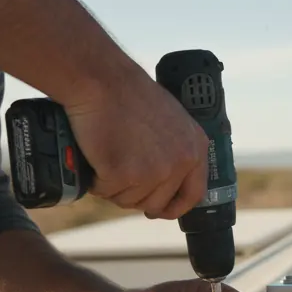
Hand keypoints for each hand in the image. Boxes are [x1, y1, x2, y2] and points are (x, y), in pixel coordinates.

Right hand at [63, 68, 209, 219]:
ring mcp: (154, 170)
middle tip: (117, 171)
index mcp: (196, 149)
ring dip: (112, 186)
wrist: (103, 80)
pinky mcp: (124, 173)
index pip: (193, 194)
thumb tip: (166, 183)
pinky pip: (105, 191)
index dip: (174, 207)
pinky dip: (95, 178)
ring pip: (128, 200)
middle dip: (133, 194)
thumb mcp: (171, 121)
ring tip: (107, 155)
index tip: (158, 210)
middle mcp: (180, 162)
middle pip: (155, 203)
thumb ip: (175, 150)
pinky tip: (96, 154)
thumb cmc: (129, 95)